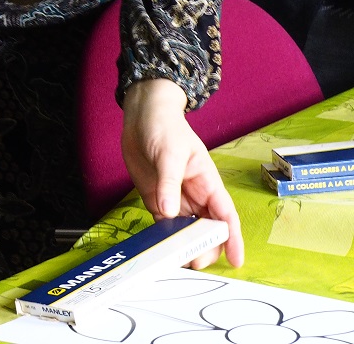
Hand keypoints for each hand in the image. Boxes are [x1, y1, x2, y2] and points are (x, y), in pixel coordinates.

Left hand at [121, 79, 244, 268]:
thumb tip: (169, 212)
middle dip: (205, 247)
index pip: (225, 215)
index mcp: (207, 182)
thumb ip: (168, 182)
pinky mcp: (156, 198)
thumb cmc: (165, 127)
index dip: (232, 238)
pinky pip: (163, 223)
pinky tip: (161, 249)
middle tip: (196, 263)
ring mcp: (175, 198)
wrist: (142, 115)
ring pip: (186, 230)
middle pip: (207, 228)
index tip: (236, 260)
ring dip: (185, 246)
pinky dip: (164, 237)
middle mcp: (194, 194)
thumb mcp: (169, 153)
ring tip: (178, 262)